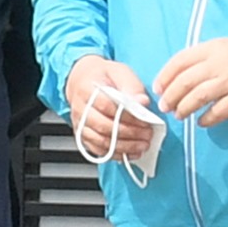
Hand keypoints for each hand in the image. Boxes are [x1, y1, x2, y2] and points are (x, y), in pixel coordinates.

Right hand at [66, 55, 163, 172]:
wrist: (82, 80)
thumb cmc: (102, 76)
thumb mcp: (119, 71)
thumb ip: (131, 86)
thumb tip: (142, 102)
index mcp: (87, 89)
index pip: (107, 106)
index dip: (128, 116)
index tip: (145, 120)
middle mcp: (80, 108)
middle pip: (104, 126)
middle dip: (130, 133)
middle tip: (148, 134)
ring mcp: (80, 124)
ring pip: (101, 141)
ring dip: (124, 146)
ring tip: (142, 145)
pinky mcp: (83, 136)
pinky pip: (98, 150)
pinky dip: (115, 155)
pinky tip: (131, 153)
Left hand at [154, 37, 227, 123]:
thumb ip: (207, 57)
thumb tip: (182, 75)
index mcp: (214, 47)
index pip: (180, 61)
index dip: (164, 76)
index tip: (158, 88)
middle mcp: (220, 63)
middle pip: (184, 81)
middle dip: (170, 96)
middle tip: (165, 106)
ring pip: (197, 97)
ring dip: (184, 108)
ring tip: (180, 115)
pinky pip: (216, 112)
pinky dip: (205, 120)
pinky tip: (202, 123)